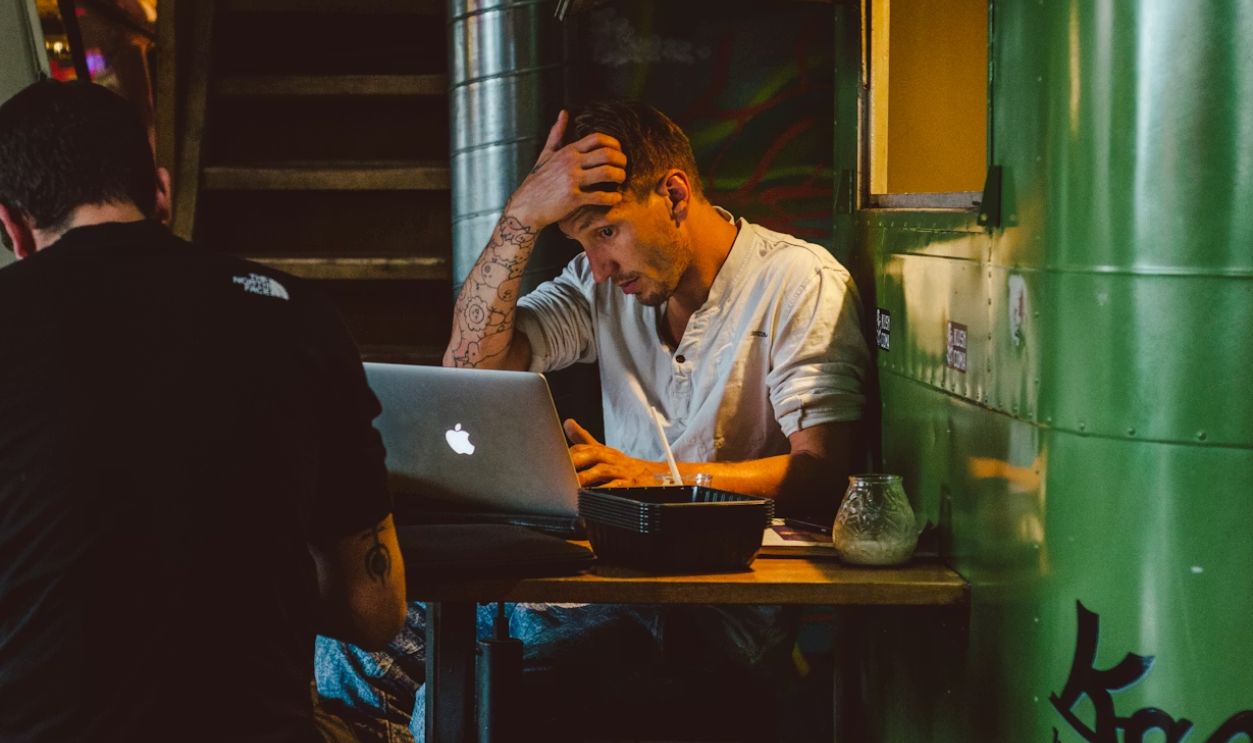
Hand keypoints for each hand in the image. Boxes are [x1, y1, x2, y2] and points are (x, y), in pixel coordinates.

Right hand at [506, 111, 627, 227]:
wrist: (526, 206)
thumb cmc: (537, 181)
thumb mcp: (546, 154)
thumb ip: (557, 134)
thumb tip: (563, 113)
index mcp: (568, 151)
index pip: (597, 138)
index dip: (613, 144)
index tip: (618, 152)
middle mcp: (571, 162)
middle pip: (607, 154)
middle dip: (621, 160)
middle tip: (623, 167)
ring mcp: (572, 180)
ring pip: (607, 173)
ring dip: (620, 176)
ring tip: (621, 180)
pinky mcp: (573, 198)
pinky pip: (600, 196)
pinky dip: (613, 197)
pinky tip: (616, 198)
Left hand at [563, 418, 661, 487]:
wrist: (655, 475)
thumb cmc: (622, 465)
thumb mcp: (604, 451)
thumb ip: (584, 439)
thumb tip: (567, 422)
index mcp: (604, 450)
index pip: (584, 447)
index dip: (570, 453)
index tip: (555, 460)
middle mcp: (612, 458)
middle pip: (593, 454)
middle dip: (577, 461)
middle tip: (560, 471)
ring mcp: (622, 471)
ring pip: (603, 470)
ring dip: (587, 477)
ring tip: (573, 484)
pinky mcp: (631, 484)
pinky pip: (617, 486)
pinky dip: (605, 489)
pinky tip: (594, 495)